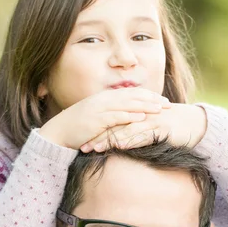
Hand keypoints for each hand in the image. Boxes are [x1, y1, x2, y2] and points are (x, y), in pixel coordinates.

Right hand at [39, 88, 170, 149]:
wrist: (59, 132)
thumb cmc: (78, 128)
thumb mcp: (96, 118)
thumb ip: (110, 116)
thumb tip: (124, 119)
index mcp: (105, 98)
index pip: (131, 94)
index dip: (148, 96)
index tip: (162, 100)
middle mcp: (104, 100)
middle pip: (133, 97)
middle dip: (152, 100)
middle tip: (168, 104)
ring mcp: (100, 109)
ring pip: (127, 105)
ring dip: (145, 107)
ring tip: (161, 109)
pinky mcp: (97, 120)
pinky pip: (117, 117)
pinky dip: (130, 116)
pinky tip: (142, 118)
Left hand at [83, 104, 207, 151]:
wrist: (195, 124)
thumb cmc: (172, 128)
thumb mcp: (151, 129)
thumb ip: (135, 134)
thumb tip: (120, 144)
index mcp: (136, 114)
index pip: (112, 122)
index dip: (97, 132)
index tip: (83, 141)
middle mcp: (141, 115)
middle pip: (115, 126)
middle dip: (98, 137)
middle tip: (82, 147)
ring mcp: (150, 121)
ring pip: (125, 130)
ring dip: (109, 140)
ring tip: (95, 148)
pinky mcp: (160, 128)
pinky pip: (143, 134)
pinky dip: (130, 140)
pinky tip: (119, 146)